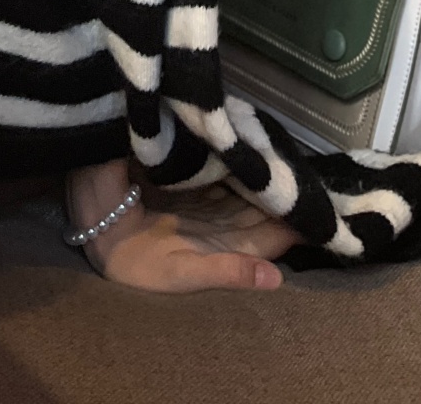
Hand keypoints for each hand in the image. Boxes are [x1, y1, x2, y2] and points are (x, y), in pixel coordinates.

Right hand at [67, 160, 298, 292]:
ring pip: (248, 183)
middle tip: (318, 165)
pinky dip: (241, 155)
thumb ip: (225, 273)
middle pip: (266, 206)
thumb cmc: (136, 260)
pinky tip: (255, 139)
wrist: (93, 223)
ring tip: (294, 148)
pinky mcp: (191, 173)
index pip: (273, 234)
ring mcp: (208, 195)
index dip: (298, 221)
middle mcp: (223, 219)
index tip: (327, 203)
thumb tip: (277, 281)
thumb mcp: (180, 273)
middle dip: (289, 191)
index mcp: (226, 246)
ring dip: (267, 170)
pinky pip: (225, 164)